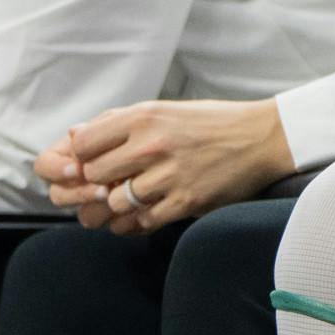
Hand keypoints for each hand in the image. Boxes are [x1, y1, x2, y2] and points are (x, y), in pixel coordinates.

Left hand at [35, 99, 293, 233]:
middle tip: (102, 189)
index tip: (91, 164)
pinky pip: (143, 222)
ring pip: (116, 203)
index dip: (81, 158)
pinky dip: (136, 223)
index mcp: (143, 117)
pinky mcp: (186, 202)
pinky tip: (141, 214)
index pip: (84, 144)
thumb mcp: (162, 111)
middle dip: (94, 185)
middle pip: (94, 176)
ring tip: (122, 204)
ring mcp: (169, 175)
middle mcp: (152, 144)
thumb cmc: (207, 124)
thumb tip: (74, 135)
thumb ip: (116, 122)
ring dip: (115, 208)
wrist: (261, 137)